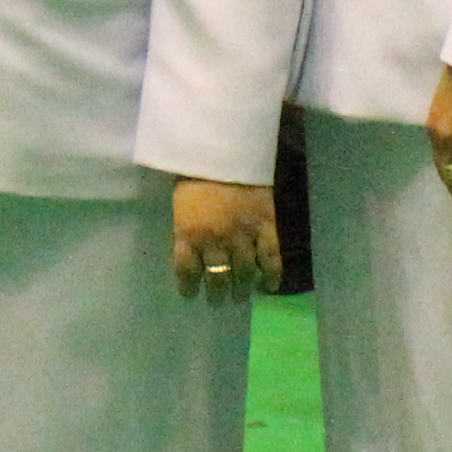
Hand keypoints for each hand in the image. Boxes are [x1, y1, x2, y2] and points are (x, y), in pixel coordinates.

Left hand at [171, 176, 276, 301]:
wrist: (225, 150)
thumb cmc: (196, 174)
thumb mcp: (181, 205)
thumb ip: (186, 229)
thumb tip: (188, 251)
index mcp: (189, 234)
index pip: (186, 271)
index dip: (188, 287)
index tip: (191, 295)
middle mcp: (215, 241)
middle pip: (217, 278)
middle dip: (217, 294)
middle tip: (218, 301)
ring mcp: (242, 236)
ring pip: (243, 274)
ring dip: (241, 289)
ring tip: (239, 297)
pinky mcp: (265, 228)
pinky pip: (270, 260)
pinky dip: (271, 277)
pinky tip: (268, 287)